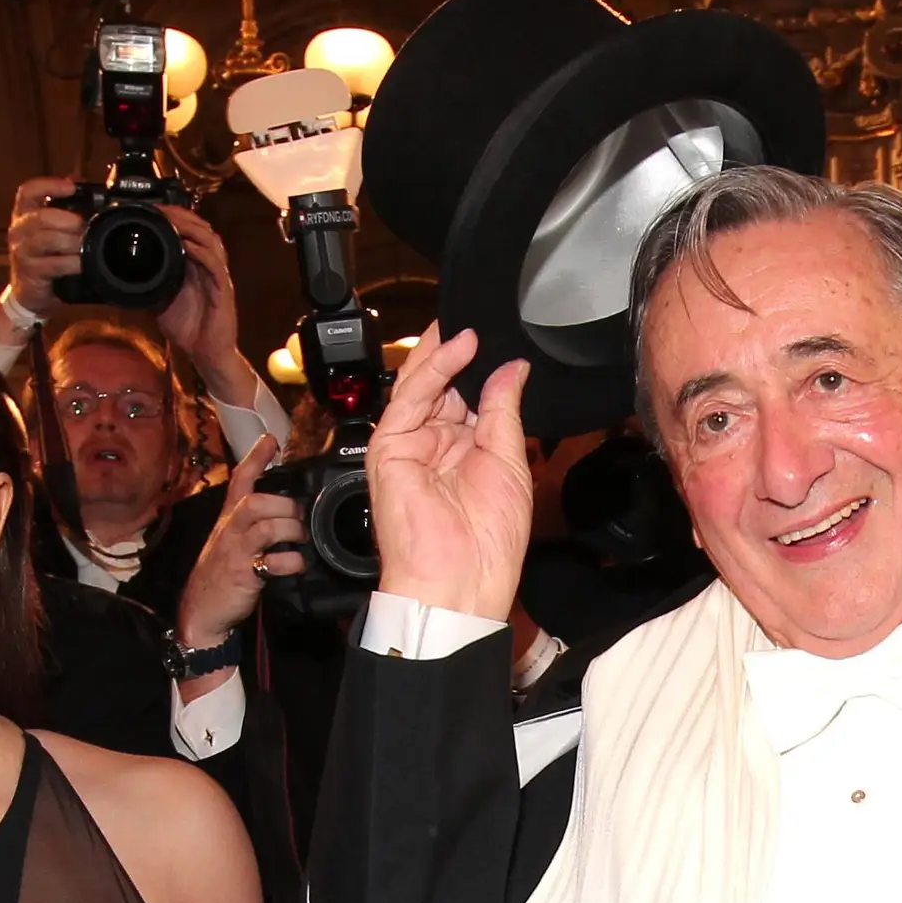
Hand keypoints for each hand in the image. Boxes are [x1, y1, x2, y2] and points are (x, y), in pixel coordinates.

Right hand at [2, 175, 87, 320]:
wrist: (30, 292)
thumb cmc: (45, 256)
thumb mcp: (51, 230)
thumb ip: (63, 206)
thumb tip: (79, 181)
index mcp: (24, 213)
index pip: (28, 191)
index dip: (49, 185)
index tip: (71, 187)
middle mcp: (18, 229)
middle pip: (41, 216)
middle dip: (68, 220)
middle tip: (86, 226)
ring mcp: (21, 251)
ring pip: (47, 239)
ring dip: (72, 241)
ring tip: (85, 245)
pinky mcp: (30, 271)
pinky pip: (54, 264)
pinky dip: (72, 263)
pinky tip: (81, 263)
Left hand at [154, 205, 251, 384]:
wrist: (207, 354)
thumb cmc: (188, 328)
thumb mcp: (160, 301)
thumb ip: (148, 285)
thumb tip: (123, 276)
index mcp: (195, 266)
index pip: (189, 232)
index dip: (174, 217)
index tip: (153, 209)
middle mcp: (208, 267)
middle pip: (201, 229)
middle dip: (181, 216)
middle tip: (161, 209)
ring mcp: (217, 277)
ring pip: (210, 241)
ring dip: (191, 228)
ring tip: (173, 220)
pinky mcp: (223, 290)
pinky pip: (215, 266)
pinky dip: (202, 252)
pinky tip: (188, 245)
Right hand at [178, 437, 304, 659]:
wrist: (201, 609)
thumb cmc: (221, 573)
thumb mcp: (231, 539)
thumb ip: (251, 522)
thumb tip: (282, 510)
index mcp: (229, 518)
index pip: (240, 479)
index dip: (255, 458)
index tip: (270, 440)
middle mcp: (231, 529)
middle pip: (255, 501)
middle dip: (284, 505)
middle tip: (298, 518)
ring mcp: (237, 551)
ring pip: (266, 526)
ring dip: (291, 530)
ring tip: (299, 540)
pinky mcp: (244, 574)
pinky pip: (273, 562)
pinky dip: (291, 562)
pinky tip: (296, 565)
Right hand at [365, 328, 531, 622]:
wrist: (459, 578)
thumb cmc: (488, 540)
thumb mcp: (510, 461)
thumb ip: (503, 410)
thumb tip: (512, 369)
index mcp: (467, 452)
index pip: (469, 397)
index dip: (481, 369)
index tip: (500, 342)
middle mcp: (438, 445)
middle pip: (444, 386)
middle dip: (460, 355)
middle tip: (481, 324)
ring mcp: (412, 444)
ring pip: (422, 385)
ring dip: (445, 354)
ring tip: (470, 330)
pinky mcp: (390, 446)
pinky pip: (410, 398)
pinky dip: (433, 369)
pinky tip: (457, 348)